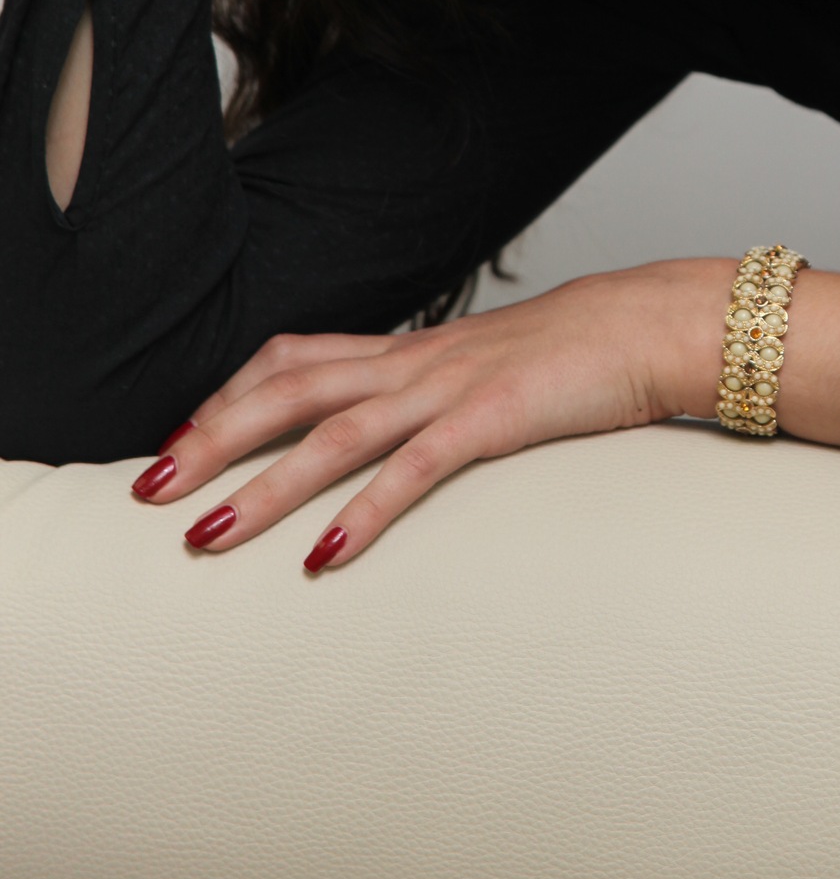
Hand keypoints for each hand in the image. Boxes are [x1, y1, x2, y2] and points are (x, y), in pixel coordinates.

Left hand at [130, 258, 738, 572]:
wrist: (650, 322)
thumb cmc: (576, 352)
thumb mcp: (487, 368)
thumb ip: (436, 392)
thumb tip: (396, 430)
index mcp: (411, 349)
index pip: (295, 356)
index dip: (232, 394)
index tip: (181, 436)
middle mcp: (415, 362)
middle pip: (288, 389)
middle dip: (212, 438)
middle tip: (150, 488)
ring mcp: (450, 388)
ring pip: (335, 431)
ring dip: (264, 484)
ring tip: (209, 535)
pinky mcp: (491, 419)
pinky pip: (414, 469)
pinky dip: (365, 512)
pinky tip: (327, 556)